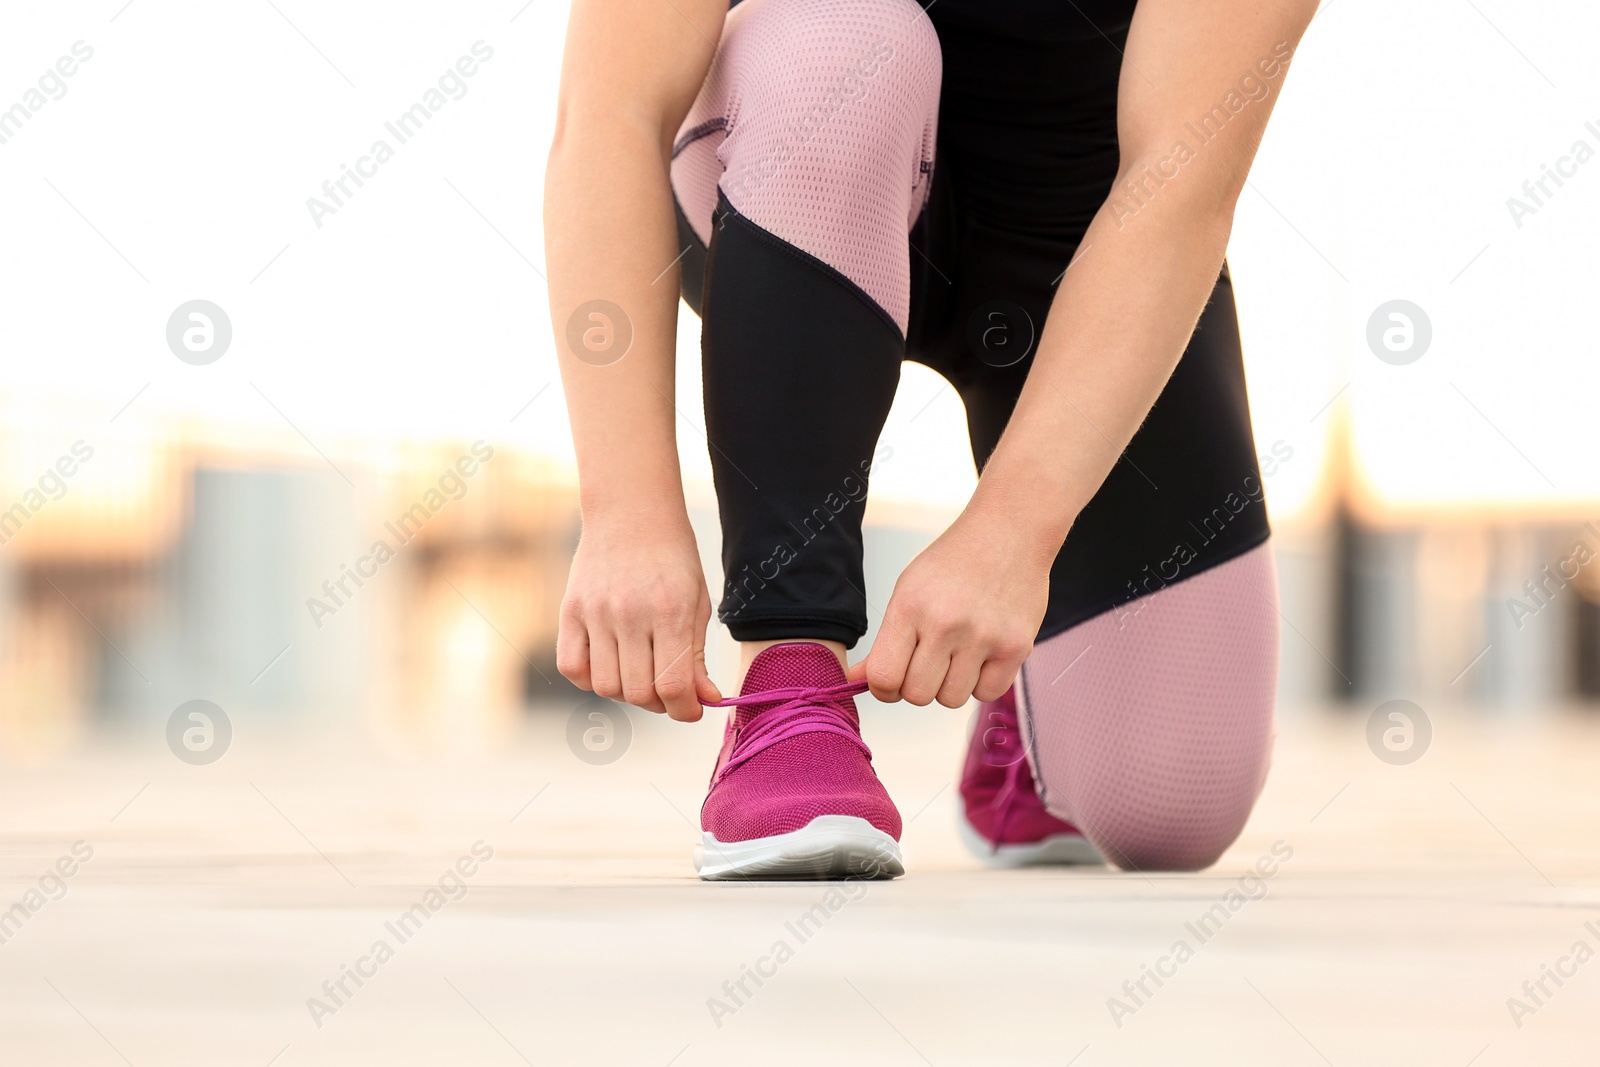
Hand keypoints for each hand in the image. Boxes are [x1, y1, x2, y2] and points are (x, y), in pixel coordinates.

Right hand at [556, 516, 721, 720]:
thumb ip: (698, 656)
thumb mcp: (697, 602)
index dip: (684, 710)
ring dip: (625, 691)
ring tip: (638, 671)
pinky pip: (572, 668)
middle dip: (658, 703)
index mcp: (670, 611)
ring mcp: (595, 613)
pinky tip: (609, 662)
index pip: (673, 686)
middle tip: (666, 687)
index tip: (690, 708)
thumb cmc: (673, 559)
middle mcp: (630, 614)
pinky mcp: (569, 610)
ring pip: (606, 686)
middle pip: (638, 693)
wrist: (631, 513)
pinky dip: (590, 677)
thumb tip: (706, 700)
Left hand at [848, 512, 1050, 706]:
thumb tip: (857, 679)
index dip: (884, 687)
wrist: (1008, 533)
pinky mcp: (1016, 647)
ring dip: (950, 685)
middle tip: (928, 661)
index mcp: (910, 607)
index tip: (893, 678)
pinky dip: (981, 683)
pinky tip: (982, 655)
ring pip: (951, 700)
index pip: (884, 677)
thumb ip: (885, 640)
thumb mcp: (908, 590)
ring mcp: (984, 637)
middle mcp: (945, 624)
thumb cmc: (952, 564)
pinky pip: (987, 694)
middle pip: (917, 695)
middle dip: (918, 685)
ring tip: (958, 652)